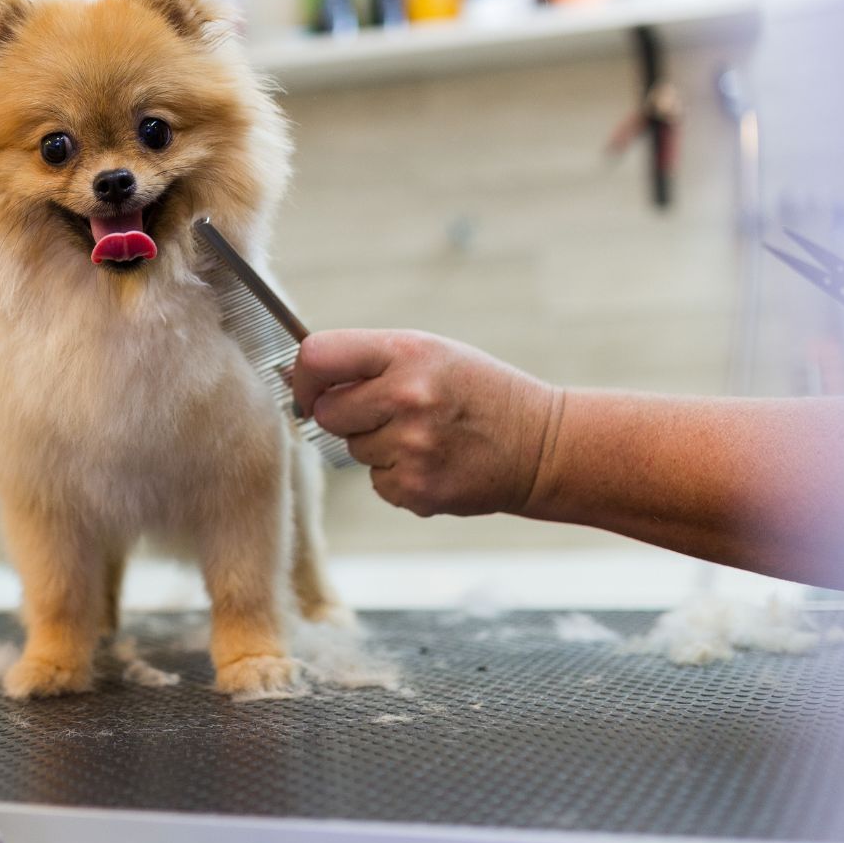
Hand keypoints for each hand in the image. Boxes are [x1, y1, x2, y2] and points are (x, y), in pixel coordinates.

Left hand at [290, 330, 561, 517]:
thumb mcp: (430, 353)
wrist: (543, 446)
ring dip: (377, 445)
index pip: (318, 356)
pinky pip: (376, 482)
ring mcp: (412, 447)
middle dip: (344, 415)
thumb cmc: (476, 392)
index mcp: (407, 353)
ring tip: (426, 435)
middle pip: (326, 412)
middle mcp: (407, 397)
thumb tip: (300, 380)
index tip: (308, 388)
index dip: (303, 376)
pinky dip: (397, 475)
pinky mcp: (416, 489)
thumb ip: (368, 360)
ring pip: (352, 450)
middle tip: (388, 412)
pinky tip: (435, 461)